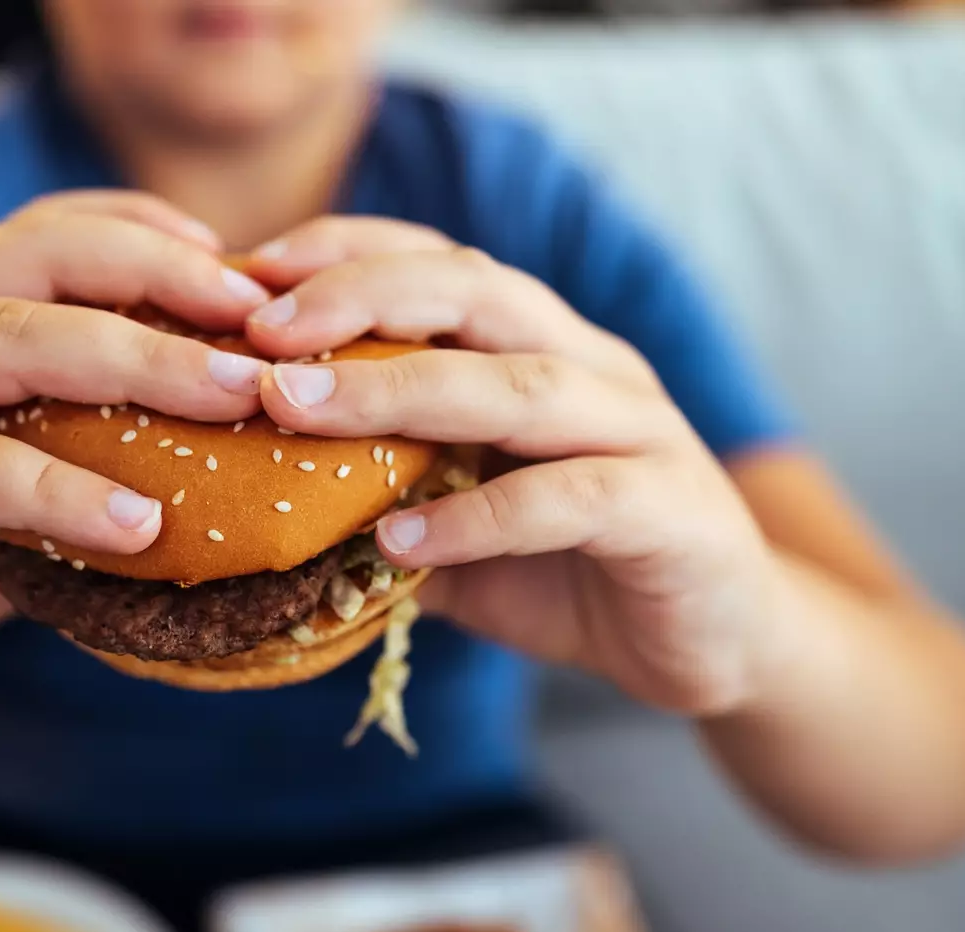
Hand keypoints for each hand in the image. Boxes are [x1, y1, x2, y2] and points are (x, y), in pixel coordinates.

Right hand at [0, 192, 270, 696]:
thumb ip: (70, 476)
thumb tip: (207, 503)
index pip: (56, 232)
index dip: (153, 236)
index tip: (248, 271)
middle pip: (48, 257)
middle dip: (167, 277)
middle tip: (265, 319)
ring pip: (12, 337)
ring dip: (136, 359)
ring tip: (234, 398)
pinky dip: (55, 490)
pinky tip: (134, 523)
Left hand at [241, 218, 786, 715]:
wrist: (718, 642)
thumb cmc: (572, 571)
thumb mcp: (458, 531)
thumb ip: (381, 501)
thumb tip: (257, 502)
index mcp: (537, 348)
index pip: (440, 265)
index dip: (345, 256)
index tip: (246, 277)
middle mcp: (590, 366)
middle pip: (477, 290)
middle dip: (360, 296)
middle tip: (260, 330)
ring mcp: (639, 431)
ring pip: (518, 384)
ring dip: (398, 390)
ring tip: (298, 410)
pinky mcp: (671, 510)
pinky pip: (569, 498)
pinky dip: (479, 516)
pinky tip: (400, 540)